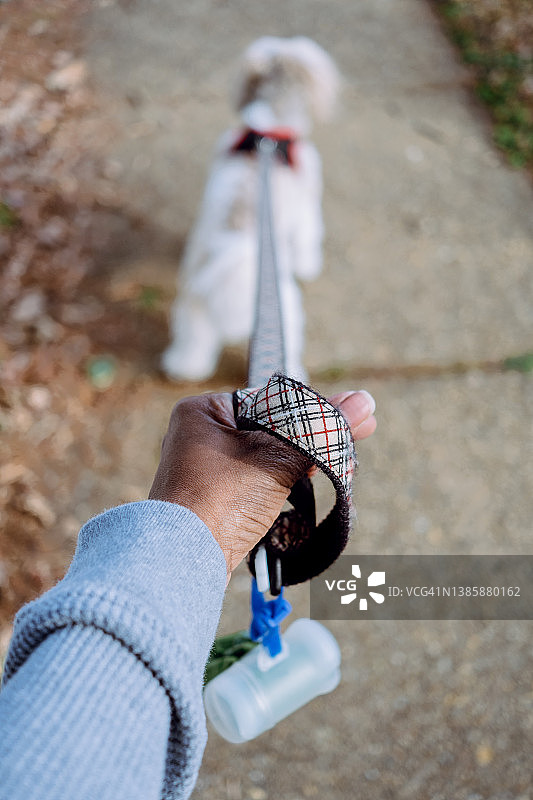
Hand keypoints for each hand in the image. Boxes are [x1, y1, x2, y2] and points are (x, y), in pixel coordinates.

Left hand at [149, 390, 375, 575]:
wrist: (185, 564)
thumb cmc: (222, 500)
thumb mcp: (277, 458)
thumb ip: (320, 431)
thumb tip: (364, 402)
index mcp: (204, 411)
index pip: (271, 402)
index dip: (310, 412)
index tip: (347, 420)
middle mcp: (200, 435)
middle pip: (271, 429)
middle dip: (310, 439)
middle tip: (355, 437)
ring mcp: (206, 469)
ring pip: (267, 457)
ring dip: (300, 463)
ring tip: (337, 464)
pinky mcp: (215, 499)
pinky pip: (257, 481)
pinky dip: (283, 483)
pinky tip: (308, 484)